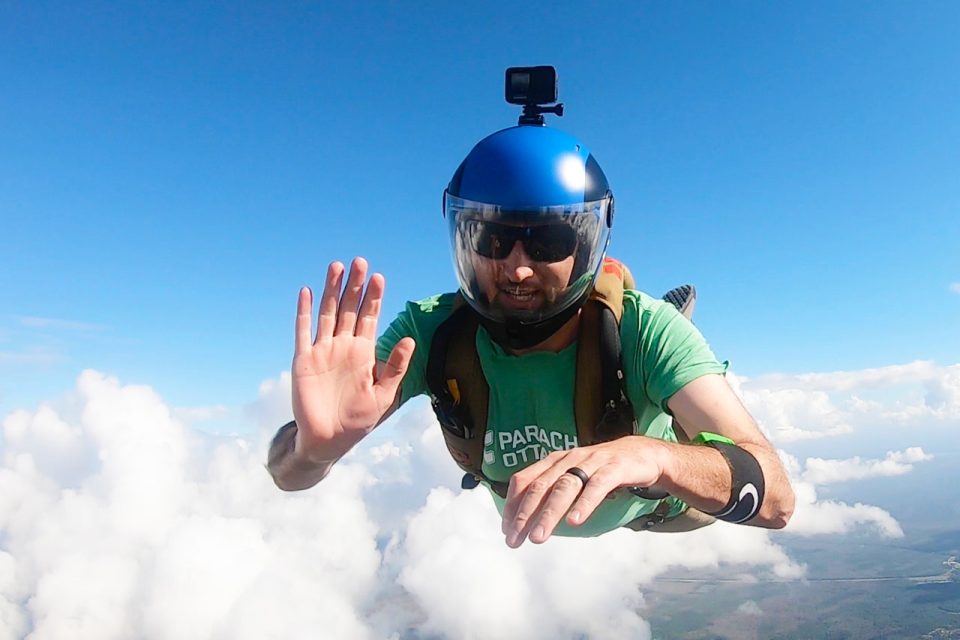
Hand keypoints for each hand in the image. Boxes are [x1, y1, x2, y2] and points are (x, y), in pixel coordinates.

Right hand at [291, 257, 414, 463]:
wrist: (327, 440)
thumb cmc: (357, 420)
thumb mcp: (384, 395)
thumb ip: (395, 367)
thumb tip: (409, 339)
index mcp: (363, 353)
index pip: (370, 318)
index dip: (374, 298)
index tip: (379, 277)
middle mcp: (343, 346)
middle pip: (349, 309)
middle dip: (355, 286)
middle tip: (360, 262)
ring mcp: (322, 351)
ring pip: (328, 313)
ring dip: (332, 291)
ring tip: (337, 267)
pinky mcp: (304, 360)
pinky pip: (303, 332)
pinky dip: (304, 312)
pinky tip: (307, 292)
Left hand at [500, 436, 669, 547]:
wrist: (643, 453)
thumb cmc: (603, 469)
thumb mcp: (574, 476)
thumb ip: (553, 491)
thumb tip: (529, 517)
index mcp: (555, 461)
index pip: (524, 480)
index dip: (512, 505)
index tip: (506, 530)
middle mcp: (569, 459)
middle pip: (540, 486)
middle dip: (524, 514)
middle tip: (514, 539)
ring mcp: (591, 463)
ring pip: (564, 487)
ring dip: (548, 513)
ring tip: (538, 536)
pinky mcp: (614, 469)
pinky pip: (596, 487)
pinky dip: (584, 504)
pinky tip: (574, 522)